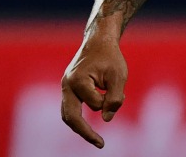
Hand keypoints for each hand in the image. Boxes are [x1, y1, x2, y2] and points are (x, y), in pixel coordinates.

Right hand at [60, 33, 127, 148]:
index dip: (108, 102)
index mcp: (77, 80)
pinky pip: (71, 107)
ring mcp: (65, 86)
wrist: (99, 41)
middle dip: (84, 133)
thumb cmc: (110, 57)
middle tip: (100, 144)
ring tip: (96, 138)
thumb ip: (114, 99)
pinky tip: (94, 119)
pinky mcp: (69, 88)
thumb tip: (106, 120)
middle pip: (69, 117)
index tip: (120, 94)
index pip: (94, 103)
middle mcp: (67, 84)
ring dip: (81, 127)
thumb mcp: (119, 75)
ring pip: (67, 114)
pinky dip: (81, 116)